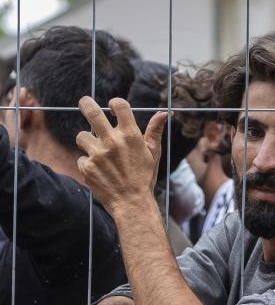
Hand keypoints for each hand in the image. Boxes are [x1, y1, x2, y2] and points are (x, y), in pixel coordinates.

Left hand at [75, 96, 166, 213]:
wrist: (132, 203)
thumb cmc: (145, 177)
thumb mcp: (153, 153)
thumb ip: (155, 131)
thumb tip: (163, 113)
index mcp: (130, 135)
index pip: (119, 106)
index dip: (115, 103)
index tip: (113, 106)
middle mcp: (112, 141)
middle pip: (92, 112)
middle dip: (86, 103)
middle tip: (84, 101)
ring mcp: (97, 154)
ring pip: (82, 136)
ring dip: (87, 141)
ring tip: (98, 153)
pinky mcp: (86, 167)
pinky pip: (82, 158)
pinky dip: (88, 163)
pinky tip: (100, 171)